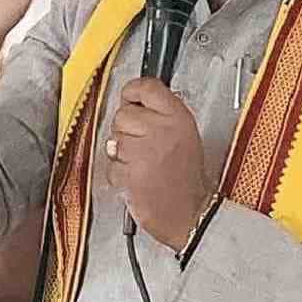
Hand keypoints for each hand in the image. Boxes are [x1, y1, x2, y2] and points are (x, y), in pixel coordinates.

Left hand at [105, 77, 214, 249]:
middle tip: (142, 146)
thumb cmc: (186, 179)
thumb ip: (162, 115)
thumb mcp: (186, 136)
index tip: (130, 98)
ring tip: (141, 164)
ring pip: (113, 139)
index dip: (132, 92)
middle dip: (126, 129)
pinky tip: (137, 179)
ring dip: (121, 153)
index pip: (146, 87)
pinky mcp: (129, 173)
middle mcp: (161, 130)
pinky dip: (119, 174)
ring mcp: (144, 151)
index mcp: (178, 118)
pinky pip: (110, 165)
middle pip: (122, 113)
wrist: (191, 215)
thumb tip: (133, 102)